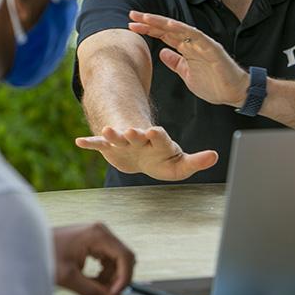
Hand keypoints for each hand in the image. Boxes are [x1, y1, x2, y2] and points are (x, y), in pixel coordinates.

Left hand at [52, 223, 134, 294]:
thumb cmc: (44, 256)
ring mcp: (98, 235)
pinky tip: (91, 281)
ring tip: (94, 289)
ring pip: (117, 261)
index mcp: (98, 235)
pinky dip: (104, 273)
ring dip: (111, 278)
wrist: (25, 247)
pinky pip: (108, 259)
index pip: (126, 257)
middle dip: (118, 279)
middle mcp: (102, 232)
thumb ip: (92, 293)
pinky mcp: (93, 241)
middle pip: (124, 258)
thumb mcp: (69, 277)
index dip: (124, 278)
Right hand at [75, 126, 218, 180]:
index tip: (154, 131)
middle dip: (135, 133)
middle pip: (138, 135)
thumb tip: (216, 156)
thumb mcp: (181, 165)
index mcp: (160, 142)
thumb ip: (196, 161)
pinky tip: (79, 142)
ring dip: (113, 134)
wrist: (142, 155)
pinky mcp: (111, 147)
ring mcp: (125, 142)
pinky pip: (99, 145)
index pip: (161, 137)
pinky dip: (91, 144)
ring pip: (118, 137)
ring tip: (107, 130)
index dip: (158, 135)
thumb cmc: (164, 159)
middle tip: (131, 130)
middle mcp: (142, 139)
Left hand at [127, 10, 249, 106]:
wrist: (234, 93)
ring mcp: (203, 44)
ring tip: (146, 17)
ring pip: (180, 29)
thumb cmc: (214, 85)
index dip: (149, 29)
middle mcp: (194, 43)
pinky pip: (197, 36)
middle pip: (169, 29)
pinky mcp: (212, 49)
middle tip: (132, 15)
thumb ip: (175, 62)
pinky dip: (184, 30)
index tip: (132, 26)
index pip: (165, 35)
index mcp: (187, 49)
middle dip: (150, 22)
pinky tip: (170, 25)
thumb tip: (162, 53)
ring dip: (162, 22)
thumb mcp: (187, 74)